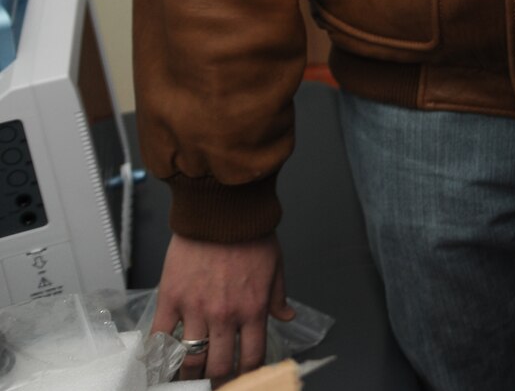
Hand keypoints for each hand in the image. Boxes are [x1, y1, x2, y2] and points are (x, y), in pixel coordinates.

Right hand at [150, 233, 291, 380]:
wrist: (222, 211)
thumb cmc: (250, 235)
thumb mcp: (276, 265)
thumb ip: (278, 296)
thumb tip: (287, 317)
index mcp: (253, 309)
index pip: (251, 357)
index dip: (246, 374)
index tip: (241, 378)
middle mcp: (225, 315)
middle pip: (219, 365)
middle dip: (217, 378)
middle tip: (212, 379)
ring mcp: (196, 309)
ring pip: (190, 358)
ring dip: (189, 372)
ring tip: (188, 375)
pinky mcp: (171, 298)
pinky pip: (160, 336)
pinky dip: (158, 353)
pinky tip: (159, 360)